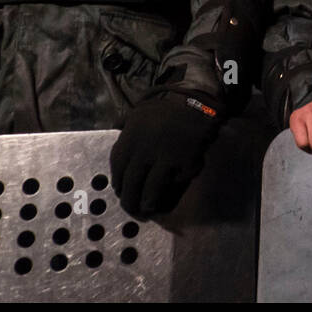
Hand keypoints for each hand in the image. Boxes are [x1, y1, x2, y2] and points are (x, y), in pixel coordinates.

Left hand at [110, 93, 219, 216]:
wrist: (197, 103)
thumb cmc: (165, 110)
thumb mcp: (139, 112)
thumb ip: (125, 125)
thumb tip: (114, 129)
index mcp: (131, 136)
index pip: (117, 167)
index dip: (117, 182)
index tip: (120, 190)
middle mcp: (145, 149)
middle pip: (131, 182)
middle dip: (129, 200)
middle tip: (131, 208)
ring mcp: (166, 157)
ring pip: (151, 189)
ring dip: (147, 202)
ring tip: (147, 208)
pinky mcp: (185, 162)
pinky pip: (176, 181)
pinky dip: (173, 186)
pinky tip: (171, 187)